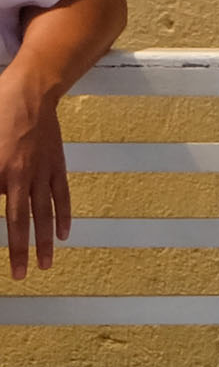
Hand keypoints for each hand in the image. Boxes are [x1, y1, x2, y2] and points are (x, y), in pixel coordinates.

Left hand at [0, 87, 69, 277]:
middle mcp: (20, 178)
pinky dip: (63, 216)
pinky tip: (63, 234)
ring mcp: (41, 173)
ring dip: (43, 241)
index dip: (1, 234)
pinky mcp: (55, 165)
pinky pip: (61, 196)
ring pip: (43, 214)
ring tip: (46, 264)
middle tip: (19, 275)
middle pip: (19, 222)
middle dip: (18, 250)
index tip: (6, 259)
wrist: (31, 91)